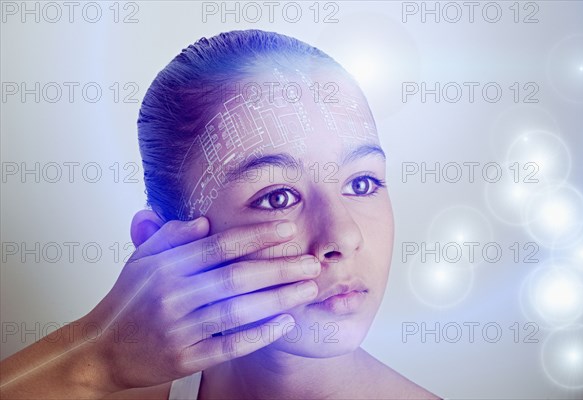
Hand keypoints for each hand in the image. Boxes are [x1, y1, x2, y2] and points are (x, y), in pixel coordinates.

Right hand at [89, 216, 320, 391]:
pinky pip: (229, 346)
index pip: (219, 246)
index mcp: (166, 268)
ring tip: (308, 290)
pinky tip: (285, 323)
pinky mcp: (185, 359)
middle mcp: (173, 297)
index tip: (287, 229)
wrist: (101, 350)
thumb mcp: (141, 260)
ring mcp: (180, 330)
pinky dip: (259, 334)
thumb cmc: (127, 300)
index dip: (256, 236)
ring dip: (278, 300)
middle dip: (280, 269)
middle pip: (237, 278)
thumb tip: (205, 220)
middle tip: (313, 263)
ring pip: (238, 312)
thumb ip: (171, 236)